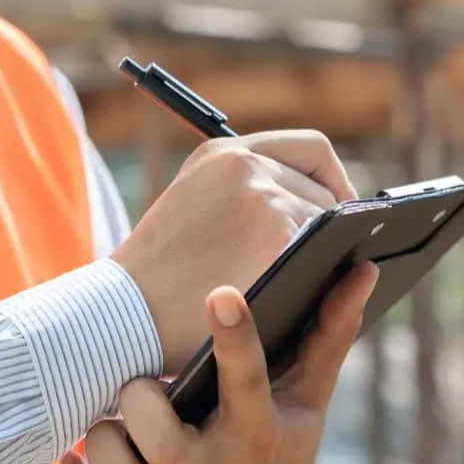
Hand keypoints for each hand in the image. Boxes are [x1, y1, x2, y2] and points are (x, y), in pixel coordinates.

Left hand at [55, 261, 378, 463]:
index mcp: (259, 431)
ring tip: (109, 422)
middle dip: (142, 408)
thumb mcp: (311, 394)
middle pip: (168, 448)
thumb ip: (329, 331)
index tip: (222, 292)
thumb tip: (361, 268)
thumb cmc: (284, 442)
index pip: (249, 383)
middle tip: (139, 384)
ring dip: (104, 449)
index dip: (236, 339)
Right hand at [110, 130, 355, 371]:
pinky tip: (304, 293)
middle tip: (322, 259)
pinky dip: (320, 275)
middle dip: (327, 226)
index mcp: (222, 154)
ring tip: (305, 280)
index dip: (334, 180)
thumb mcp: (191, 207)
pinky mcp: (278, 239)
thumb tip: (305, 206)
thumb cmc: (153, 279)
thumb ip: (241, 194)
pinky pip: (325, 255)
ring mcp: (265, 199)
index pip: (310, 149)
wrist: (122, 315)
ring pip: (328, 226)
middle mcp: (245, 164)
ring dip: (322, 254)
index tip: (342, 208)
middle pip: (325, 190)